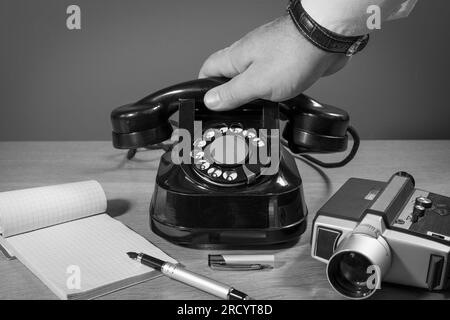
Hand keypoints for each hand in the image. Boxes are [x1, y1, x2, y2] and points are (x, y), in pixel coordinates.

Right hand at [198, 15, 349, 110]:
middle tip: (232, 113)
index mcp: (235, 58)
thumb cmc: (293, 54)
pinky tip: (276, 100)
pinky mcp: (283, 61)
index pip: (207, 71)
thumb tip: (211, 101)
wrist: (325, 38)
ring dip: (251, 94)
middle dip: (229, 96)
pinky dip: (269, 91)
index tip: (206, 104)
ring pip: (250, 78)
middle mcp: (248, 55)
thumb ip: (232, 93)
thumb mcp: (256, 83)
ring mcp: (266, 57)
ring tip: (255, 111)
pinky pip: (269, 78)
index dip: (204, 89)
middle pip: (228, 76)